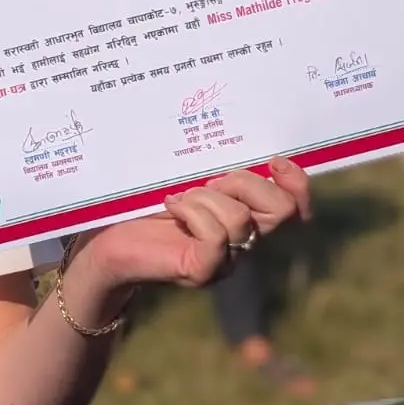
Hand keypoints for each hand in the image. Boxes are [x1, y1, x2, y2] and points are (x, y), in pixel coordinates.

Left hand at [75, 158, 310, 294]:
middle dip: (244, 183)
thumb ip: (216, 166)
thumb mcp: (187, 176)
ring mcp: (226, 261)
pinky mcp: (203, 271)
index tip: (273, 161)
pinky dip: (192, 214)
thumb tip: (235, 133)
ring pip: (242, 220)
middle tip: (207, 182)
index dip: (297, 183)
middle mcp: (243, 241)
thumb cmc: (144, 203)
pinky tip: (171, 206)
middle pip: (280, 210)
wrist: (107, 239)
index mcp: (246, 215)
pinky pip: (216, 237)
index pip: (295, 207)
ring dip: (206, 198)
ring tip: (179, 198)